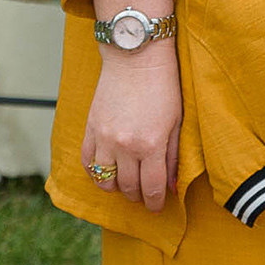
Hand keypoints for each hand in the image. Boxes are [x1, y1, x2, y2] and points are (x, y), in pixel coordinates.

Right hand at [79, 41, 182, 209]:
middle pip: (128, 187)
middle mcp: (124, 146)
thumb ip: (174, 156)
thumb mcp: (176, 122)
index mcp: (150, 145)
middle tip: (145, 195)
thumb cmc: (163, 86)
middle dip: (138, 196)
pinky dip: (95, 173)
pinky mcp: (90, 128)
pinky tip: (105, 172)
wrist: (135, 56)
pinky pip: (87, 162)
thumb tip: (172, 186)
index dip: (155, 203)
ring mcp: (104, 138)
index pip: (151, 188)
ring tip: (125, 184)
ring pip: (104, 180)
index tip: (157, 207)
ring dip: (116, 188)